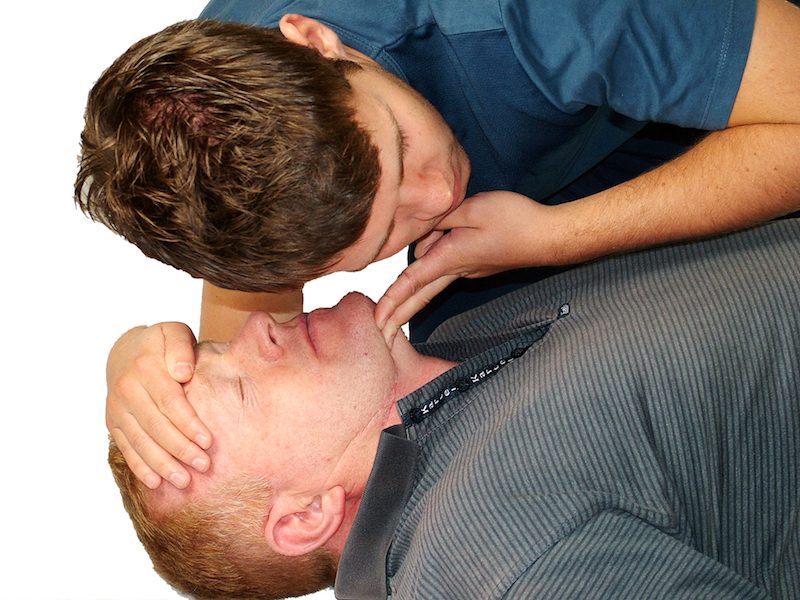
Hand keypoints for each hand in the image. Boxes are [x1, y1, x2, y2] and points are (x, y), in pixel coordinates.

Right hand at [106, 322, 210, 488]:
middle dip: (181, 450)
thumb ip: (181, 348)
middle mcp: (127, 390)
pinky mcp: (112, 422)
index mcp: (145, 368)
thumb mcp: (173, 332)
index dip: (189, 424)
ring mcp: (117, 408)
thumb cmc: (161, 343)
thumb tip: (183, 372)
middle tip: (204, 466)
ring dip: (162, 464)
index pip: (170, 402)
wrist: (126, 350)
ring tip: (184, 481)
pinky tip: (156, 482)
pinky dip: (140, 467)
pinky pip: (126, 448)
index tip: (208, 442)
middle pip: (156, 426)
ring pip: (141, 441)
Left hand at [375, 191, 555, 342]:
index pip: (412, 283)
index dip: (391, 302)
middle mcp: (457, 270)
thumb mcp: (472, 209)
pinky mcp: (477, 263)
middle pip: (419, 294)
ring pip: (433, 271)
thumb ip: (440, 218)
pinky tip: (441, 233)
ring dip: (422, 262)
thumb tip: (423, 230)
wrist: (550, 236)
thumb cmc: (515, 221)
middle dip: (397, 314)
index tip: (377, 323)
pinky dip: (437, 253)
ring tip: (435, 232)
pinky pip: (448, 260)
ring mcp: (469, 269)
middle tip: (378, 333)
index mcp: (451, 259)